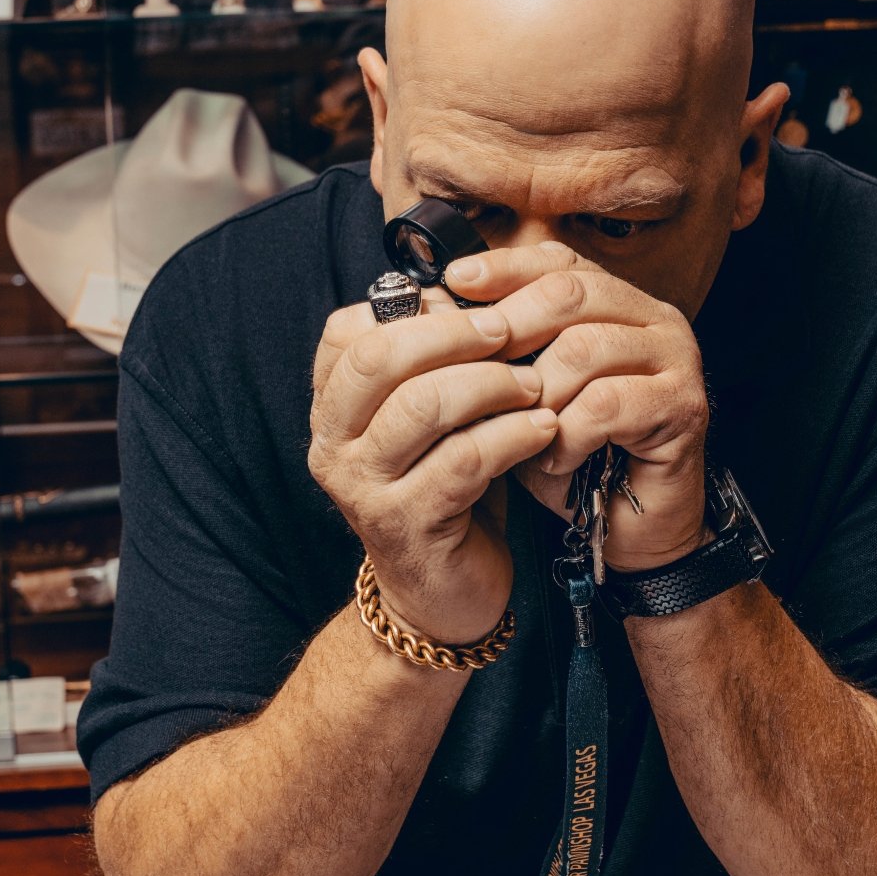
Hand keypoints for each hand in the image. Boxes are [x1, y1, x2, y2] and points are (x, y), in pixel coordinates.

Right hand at [309, 288, 557, 644]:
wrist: (443, 590)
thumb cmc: (447, 483)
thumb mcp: (435, 414)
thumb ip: (437, 357)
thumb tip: (474, 285)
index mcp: (332, 404)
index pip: (351, 329)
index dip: (420, 306)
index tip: (479, 306)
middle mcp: (331, 443)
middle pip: (380, 357)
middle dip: (456, 334)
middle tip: (511, 332)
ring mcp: (362, 487)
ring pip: (422, 406)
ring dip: (491, 384)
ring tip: (536, 383)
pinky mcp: (407, 525)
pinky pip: (463, 461)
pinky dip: (513, 435)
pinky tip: (544, 428)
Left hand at [446, 242, 712, 571]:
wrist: (628, 531)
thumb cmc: (574, 459)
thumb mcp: (521, 397)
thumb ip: (492, 350)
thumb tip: (432, 306)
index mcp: (618, 304)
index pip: (559, 261)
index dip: (506, 266)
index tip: (455, 279)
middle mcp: (654, 319)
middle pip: (570, 292)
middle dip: (509, 328)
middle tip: (474, 369)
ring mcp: (676, 359)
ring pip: (583, 347)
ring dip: (539, 396)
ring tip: (524, 433)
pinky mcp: (684, 406)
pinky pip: (607, 403)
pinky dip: (569, 434)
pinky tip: (556, 460)